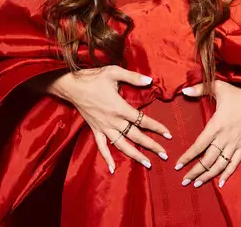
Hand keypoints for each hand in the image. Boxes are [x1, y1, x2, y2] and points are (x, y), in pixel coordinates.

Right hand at [28, 66, 171, 173]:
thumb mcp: (114, 72)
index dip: (157, 127)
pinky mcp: (95, 129)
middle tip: (164, 155)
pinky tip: (113, 169)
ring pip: (121, 145)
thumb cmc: (94, 77)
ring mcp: (104, 127)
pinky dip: (107, 158)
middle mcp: (113, 121)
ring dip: (135, 155)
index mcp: (120, 108)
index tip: (168, 134)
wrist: (72, 86)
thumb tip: (150, 80)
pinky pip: (102, 146)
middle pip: (135, 136)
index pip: (142, 120)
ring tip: (147, 164)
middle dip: (151, 145)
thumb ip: (133, 77)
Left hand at [175, 80, 240, 187]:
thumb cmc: (237, 93)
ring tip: (197, 184)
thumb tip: (184, 91)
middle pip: (207, 160)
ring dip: (207, 176)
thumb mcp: (218, 87)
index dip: (188, 157)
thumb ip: (199, 89)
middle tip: (184, 181)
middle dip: (195, 172)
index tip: (178, 165)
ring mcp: (234, 143)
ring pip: (219, 165)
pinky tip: (220, 183)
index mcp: (216, 125)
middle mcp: (224, 137)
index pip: (199, 145)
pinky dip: (227, 174)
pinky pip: (235, 163)